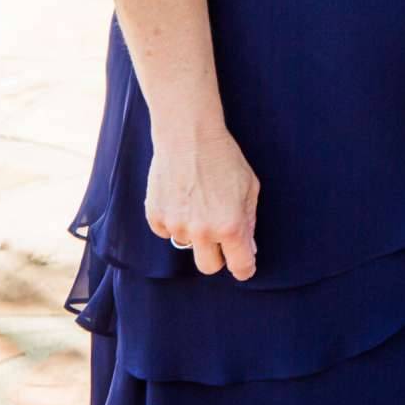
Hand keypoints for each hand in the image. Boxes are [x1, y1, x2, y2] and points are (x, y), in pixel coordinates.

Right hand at [145, 120, 259, 280]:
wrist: (188, 135)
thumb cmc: (224, 158)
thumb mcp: (249, 187)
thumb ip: (249, 221)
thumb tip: (248, 250)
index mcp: (230, 225)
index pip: (240, 266)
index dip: (245, 268)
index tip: (244, 266)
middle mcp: (202, 231)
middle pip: (208, 267)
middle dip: (217, 257)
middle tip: (220, 237)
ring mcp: (176, 225)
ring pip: (186, 245)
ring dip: (194, 232)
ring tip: (198, 200)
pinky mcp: (155, 216)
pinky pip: (166, 231)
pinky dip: (174, 220)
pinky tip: (181, 196)